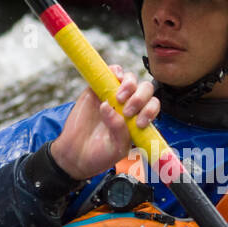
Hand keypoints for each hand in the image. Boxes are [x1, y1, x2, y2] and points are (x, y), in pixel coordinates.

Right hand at [50, 65, 158, 180]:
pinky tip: (113, 80)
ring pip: (130, 79)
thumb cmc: (99, 155)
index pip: (152, 106)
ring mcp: (113, 96)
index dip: (150, 111)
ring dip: (129, 85)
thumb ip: (119, 130)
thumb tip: (109, 107)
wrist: (75, 155)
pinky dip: (115, 71)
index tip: (139, 122)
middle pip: (145, 89)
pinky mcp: (96, 89)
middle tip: (127, 111)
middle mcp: (128, 105)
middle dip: (140, 98)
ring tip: (117, 99)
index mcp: (138, 120)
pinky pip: (110, 72)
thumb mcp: (116, 149)